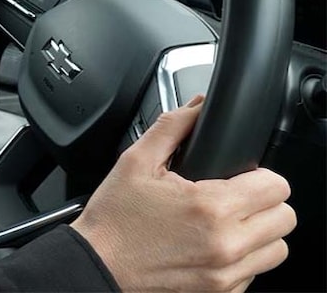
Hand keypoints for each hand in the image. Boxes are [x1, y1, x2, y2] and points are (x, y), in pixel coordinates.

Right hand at [72, 96, 296, 291]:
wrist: (96, 265)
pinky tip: (211, 246)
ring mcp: (226, 274)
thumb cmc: (114, 220)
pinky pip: (255, 273)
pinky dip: (241, 259)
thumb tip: (198, 107)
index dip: (258, 175)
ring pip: (277, 249)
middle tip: (231, 198)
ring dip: (259, 233)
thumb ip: (173, 128)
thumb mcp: (135, 162)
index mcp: (210, 207)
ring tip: (224, 224)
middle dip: (262, 203)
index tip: (237, 177)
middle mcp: (226, 244)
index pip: (276, 186)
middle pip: (284, 218)